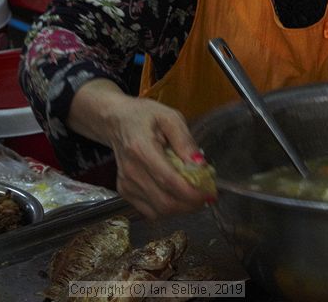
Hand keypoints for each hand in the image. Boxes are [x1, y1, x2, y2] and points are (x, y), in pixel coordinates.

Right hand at [108, 97, 212, 218]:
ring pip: (160, 211)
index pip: (169, 181)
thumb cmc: (145, 116)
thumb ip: (186, 142)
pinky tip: (174, 193)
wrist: (118, 121)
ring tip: (192, 192)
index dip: (192, 193)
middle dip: (191, 204)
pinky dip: (168, 208)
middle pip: (165, 202)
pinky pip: (151, 211)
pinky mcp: (125, 192)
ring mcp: (126, 184)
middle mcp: (131, 170)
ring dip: (181, 207)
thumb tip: (200, 166)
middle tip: (205, 195)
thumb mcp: (170, 118)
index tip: (210, 193)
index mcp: (141, 149)